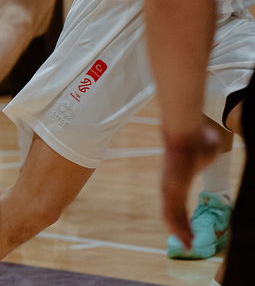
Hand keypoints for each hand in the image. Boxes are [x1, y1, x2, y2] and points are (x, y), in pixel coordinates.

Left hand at [161, 125, 224, 248]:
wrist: (186, 133)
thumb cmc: (198, 140)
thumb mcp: (208, 153)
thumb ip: (207, 158)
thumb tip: (212, 145)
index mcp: (176, 180)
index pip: (177, 204)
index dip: (183, 218)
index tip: (190, 229)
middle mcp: (168, 186)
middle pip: (171, 213)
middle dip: (180, 229)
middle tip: (189, 244)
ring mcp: (167, 188)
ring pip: (170, 217)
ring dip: (179, 233)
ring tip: (189, 247)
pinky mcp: (169, 189)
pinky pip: (170, 214)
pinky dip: (178, 229)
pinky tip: (186, 240)